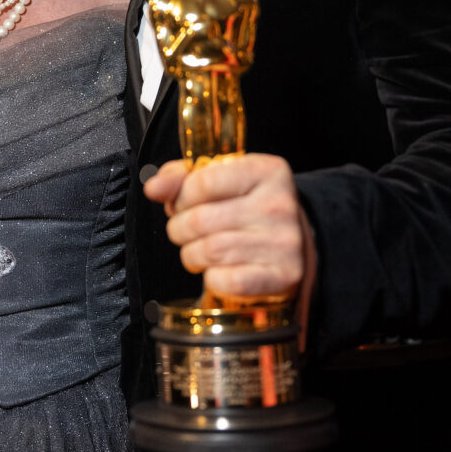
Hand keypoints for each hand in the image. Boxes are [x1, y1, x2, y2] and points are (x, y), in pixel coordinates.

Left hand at [144, 153, 312, 303]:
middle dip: (179, 229)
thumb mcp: (223, 180)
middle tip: (185, 231)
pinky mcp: (283, 275)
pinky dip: (212, 279)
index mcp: (266, 171)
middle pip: (199, 219)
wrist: (296, 244)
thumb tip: (154, 187)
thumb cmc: (251, 209)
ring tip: (198, 251)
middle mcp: (279, 204)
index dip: (181, 198)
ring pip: (208, 251)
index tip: (182, 205)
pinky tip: (219, 270)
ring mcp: (284, 242)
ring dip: (191, 255)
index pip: (201, 182)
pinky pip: (226, 280)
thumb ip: (183, 177)